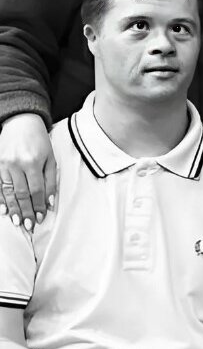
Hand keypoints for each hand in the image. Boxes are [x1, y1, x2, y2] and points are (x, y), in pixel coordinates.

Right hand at [0, 113, 55, 230]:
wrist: (20, 123)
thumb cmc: (39, 141)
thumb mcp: (51, 158)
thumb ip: (51, 180)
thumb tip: (50, 202)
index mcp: (32, 162)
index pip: (36, 190)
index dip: (38, 205)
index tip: (40, 217)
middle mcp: (16, 165)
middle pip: (21, 193)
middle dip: (26, 211)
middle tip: (29, 225)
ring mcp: (3, 165)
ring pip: (8, 192)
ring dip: (13, 208)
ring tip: (18, 221)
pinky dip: (1, 199)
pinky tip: (3, 210)